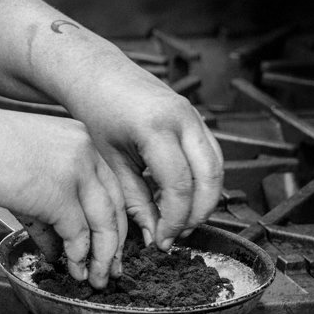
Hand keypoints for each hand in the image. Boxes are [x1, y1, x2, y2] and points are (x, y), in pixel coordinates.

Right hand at [0, 107, 126, 288]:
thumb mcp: (31, 165)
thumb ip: (49, 200)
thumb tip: (57, 241)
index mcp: (80, 138)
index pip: (110, 184)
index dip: (114, 217)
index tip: (112, 240)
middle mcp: (86, 151)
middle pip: (114, 205)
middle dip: (113, 243)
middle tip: (110, 267)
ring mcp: (76, 172)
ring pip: (103, 224)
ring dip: (101, 257)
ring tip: (94, 277)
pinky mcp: (60, 195)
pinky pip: (78, 235)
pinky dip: (76, 257)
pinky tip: (70, 267)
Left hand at [60, 50, 223, 249]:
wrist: (98, 74)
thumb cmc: (97, 111)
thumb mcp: (111, 160)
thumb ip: (135, 199)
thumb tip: (153, 235)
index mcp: (155, 127)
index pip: (179, 185)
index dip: (175, 220)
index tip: (163, 240)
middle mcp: (182, 117)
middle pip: (209, 177)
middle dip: (198, 213)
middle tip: (178, 235)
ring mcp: (192, 113)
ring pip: (217, 166)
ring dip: (206, 198)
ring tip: (182, 220)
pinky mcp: (195, 114)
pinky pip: (211, 152)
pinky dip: (204, 178)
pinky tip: (184, 196)